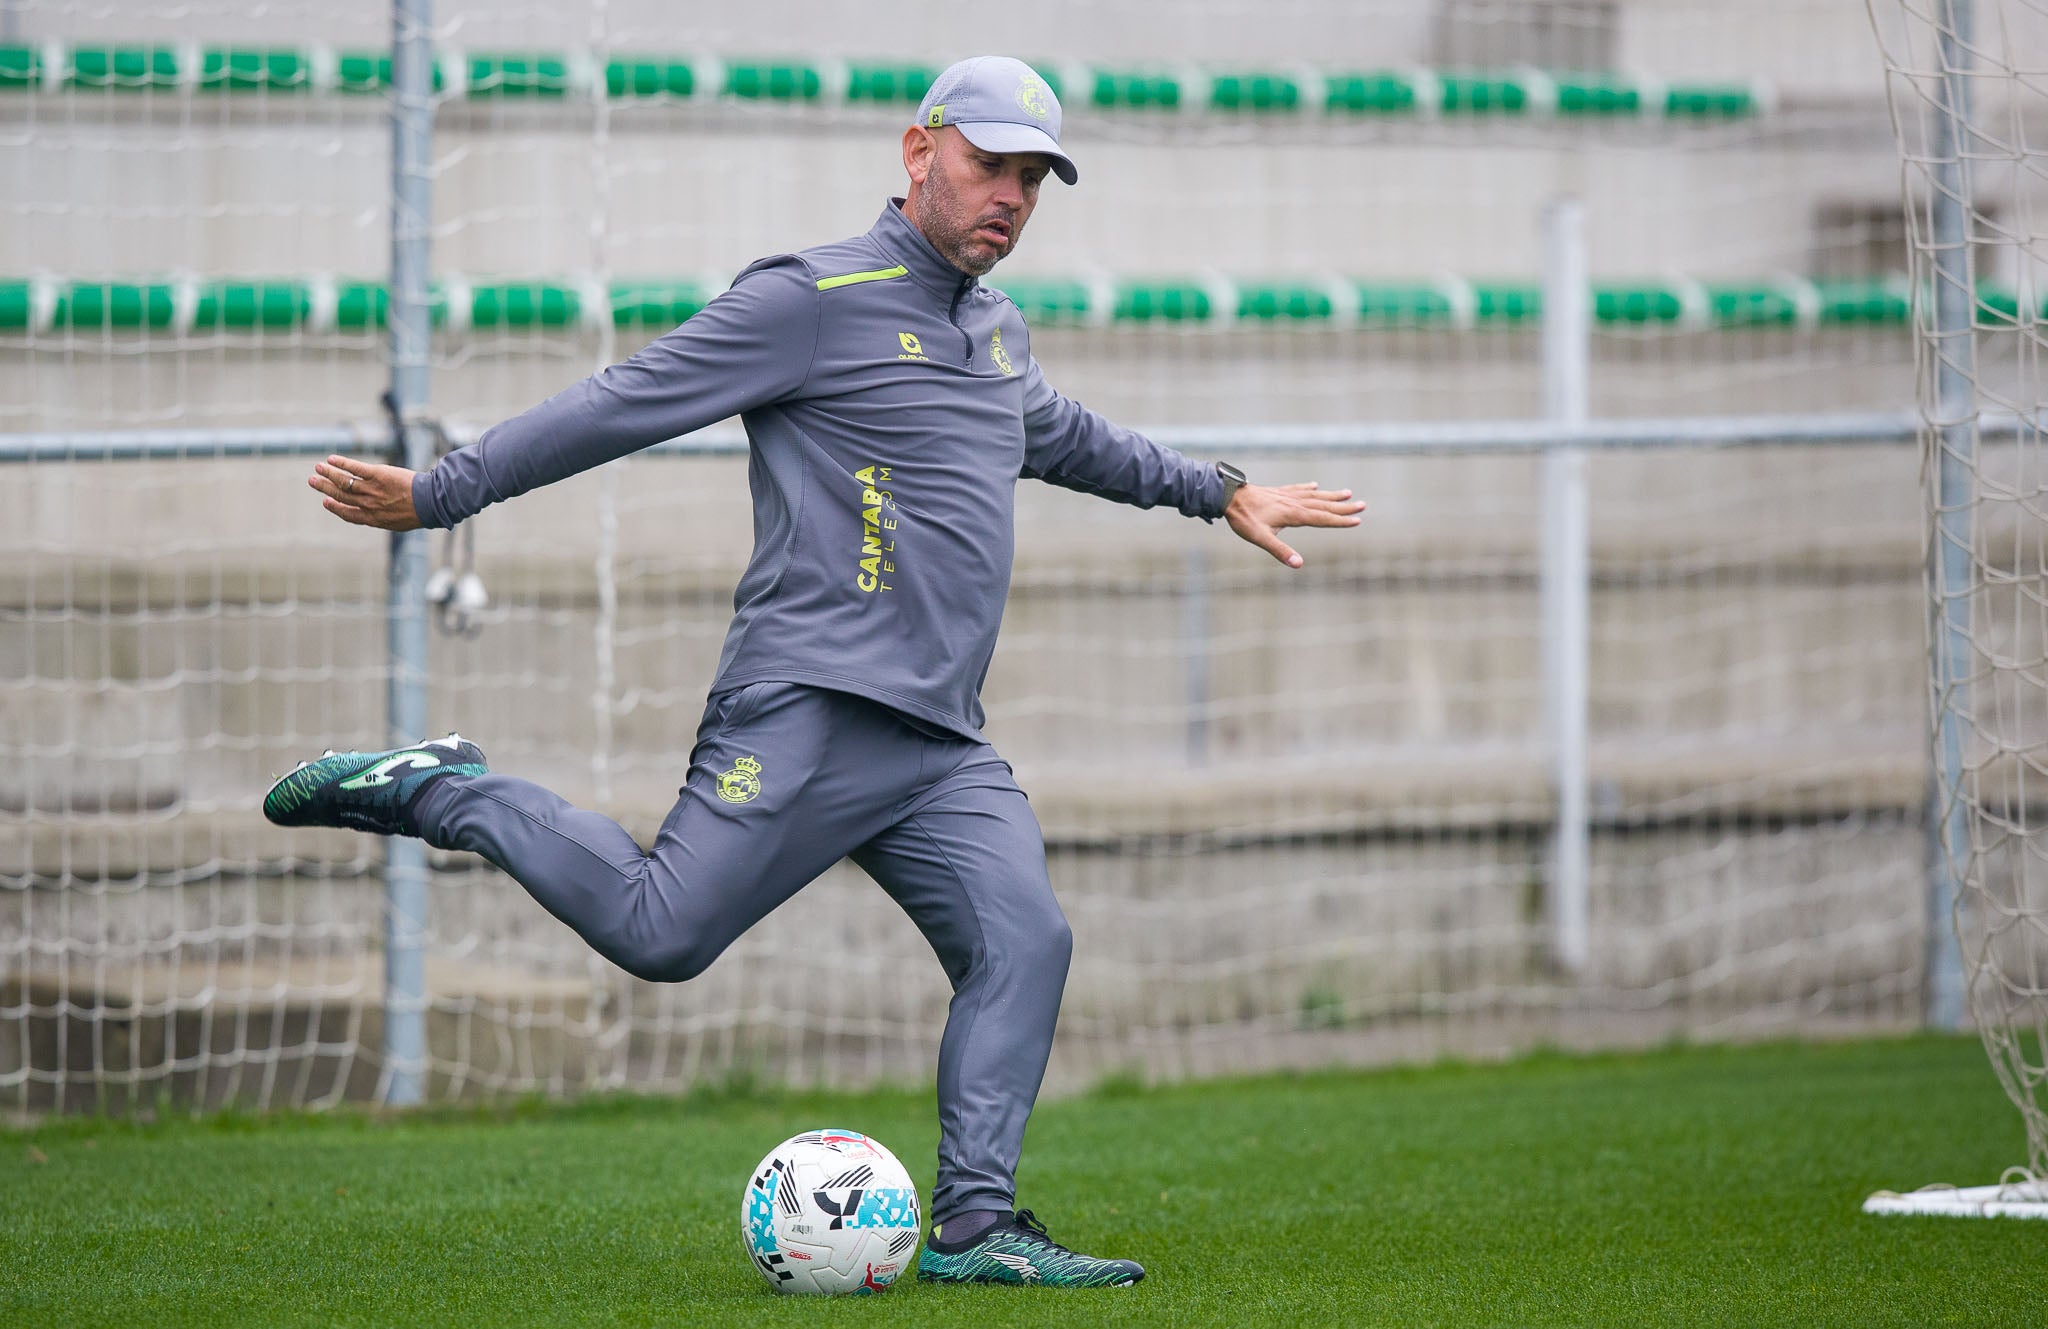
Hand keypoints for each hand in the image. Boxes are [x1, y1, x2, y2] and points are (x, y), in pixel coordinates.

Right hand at [310, 454, 421, 530]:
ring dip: (328, 473)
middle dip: (324, 488)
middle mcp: (368, 504)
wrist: (430, 502)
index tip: (325, 502)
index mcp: (373, 518)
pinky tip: (332, 459)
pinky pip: (355, 468)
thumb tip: (378, 516)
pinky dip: (342, 463)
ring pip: (344, 481)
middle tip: (312, 481)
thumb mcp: (399, 523)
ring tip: (318, 468)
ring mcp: (372, 489)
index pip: (348, 514)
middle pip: (341, 495)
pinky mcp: (378, 474)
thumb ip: (384, 518)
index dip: (335, 508)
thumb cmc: (419, 512)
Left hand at [1224, 481, 1365, 568]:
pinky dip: (1309, 488)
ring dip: (1332, 495)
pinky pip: (1299, 489)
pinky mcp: (1278, 492)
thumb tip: (1298, 564)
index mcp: (1294, 515)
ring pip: (1314, 495)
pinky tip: (1315, 486)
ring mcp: (1287, 495)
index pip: (1323, 518)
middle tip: (1363, 505)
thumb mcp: (1260, 539)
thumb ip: (1280, 551)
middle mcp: (1294, 503)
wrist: (1228, 497)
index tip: (1358, 520)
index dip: (1341, 520)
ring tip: (1348, 493)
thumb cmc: (1244, 519)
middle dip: (1344, 506)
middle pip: (1324, 505)